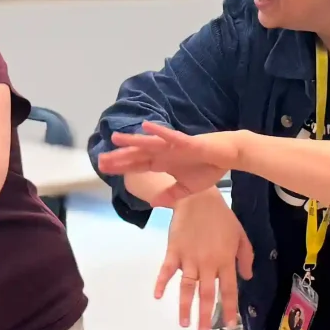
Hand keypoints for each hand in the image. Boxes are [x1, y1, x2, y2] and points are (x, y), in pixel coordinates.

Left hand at [98, 123, 237, 201]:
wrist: (229, 156)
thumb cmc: (209, 168)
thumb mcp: (187, 189)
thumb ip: (170, 195)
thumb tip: (153, 203)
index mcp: (163, 163)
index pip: (137, 166)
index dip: (121, 167)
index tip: (103, 169)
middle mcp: (164, 153)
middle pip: (138, 155)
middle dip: (119, 158)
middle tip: (100, 160)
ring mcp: (173, 146)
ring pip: (149, 144)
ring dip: (132, 141)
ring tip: (115, 139)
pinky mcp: (187, 142)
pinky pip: (171, 136)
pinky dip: (159, 131)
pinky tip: (145, 126)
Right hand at [157, 191, 254, 329]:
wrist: (198, 197)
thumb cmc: (221, 217)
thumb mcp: (240, 235)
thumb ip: (245, 257)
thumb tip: (247, 277)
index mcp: (226, 260)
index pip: (229, 289)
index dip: (229, 308)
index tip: (228, 324)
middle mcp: (208, 263)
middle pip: (207, 293)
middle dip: (205, 315)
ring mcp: (189, 258)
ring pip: (187, 287)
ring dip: (185, 307)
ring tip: (184, 324)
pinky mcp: (173, 251)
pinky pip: (167, 270)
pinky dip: (161, 283)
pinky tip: (158, 296)